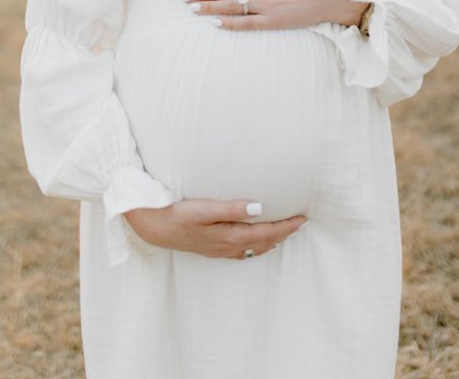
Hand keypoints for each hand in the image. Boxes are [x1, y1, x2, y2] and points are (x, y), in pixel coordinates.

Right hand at [123, 199, 307, 258]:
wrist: (155, 227)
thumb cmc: (178, 214)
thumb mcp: (205, 208)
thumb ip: (233, 209)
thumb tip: (260, 208)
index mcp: (230, 236)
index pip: (266, 232)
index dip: (286, 226)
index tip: (303, 219)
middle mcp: (229, 246)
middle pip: (265, 242)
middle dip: (285, 233)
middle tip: (302, 224)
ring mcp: (221, 250)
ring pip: (255, 248)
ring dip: (273, 240)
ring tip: (287, 232)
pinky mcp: (214, 248)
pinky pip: (243, 251)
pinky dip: (257, 246)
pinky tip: (257, 243)